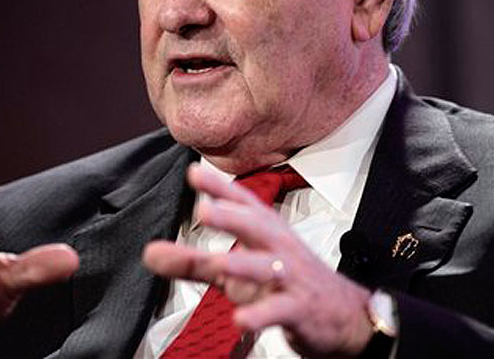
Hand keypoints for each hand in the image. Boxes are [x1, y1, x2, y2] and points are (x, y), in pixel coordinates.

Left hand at [143, 164, 372, 357]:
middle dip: (232, 217)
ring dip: (244, 264)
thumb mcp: (236, 270)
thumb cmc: (285, 282)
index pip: (242, 203)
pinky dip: (260, 314)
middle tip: (204, 210)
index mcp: (265, 230)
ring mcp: (291, 277)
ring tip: (219, 263)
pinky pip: (279, 310)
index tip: (194, 172)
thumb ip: (192, 261)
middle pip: (256, 227)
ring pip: (267, 268)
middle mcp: (278, 247)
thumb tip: (149, 252)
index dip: (220, 187)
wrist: (344, 315)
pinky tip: (240, 320)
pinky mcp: (299, 308)